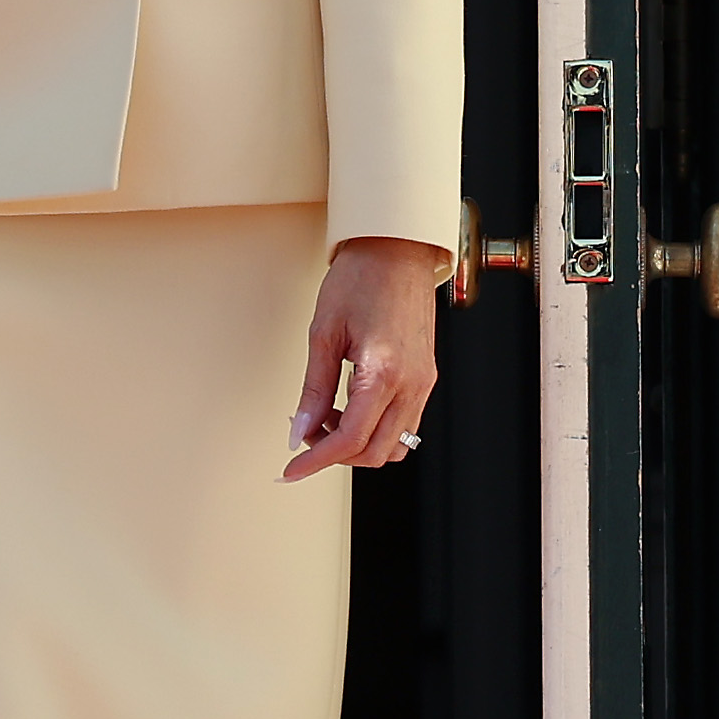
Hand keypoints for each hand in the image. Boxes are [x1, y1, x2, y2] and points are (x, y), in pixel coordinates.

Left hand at [285, 236, 448, 480]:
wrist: (396, 249)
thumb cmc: (361, 278)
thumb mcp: (323, 334)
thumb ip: (313, 390)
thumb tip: (299, 430)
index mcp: (383, 373)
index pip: (350, 440)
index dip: (317, 461)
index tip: (293, 469)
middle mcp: (411, 384)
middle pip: (374, 452)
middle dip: (336, 454)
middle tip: (305, 434)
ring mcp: (423, 382)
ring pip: (394, 445)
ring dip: (358, 444)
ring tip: (328, 417)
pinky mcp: (425, 376)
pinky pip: (405, 423)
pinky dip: (376, 428)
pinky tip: (351, 408)